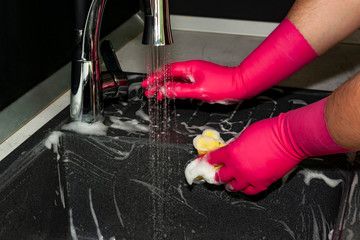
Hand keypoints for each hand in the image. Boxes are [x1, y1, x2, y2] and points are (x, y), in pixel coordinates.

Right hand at [142, 60, 244, 102]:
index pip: (167, 71)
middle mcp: (192, 69)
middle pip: (169, 74)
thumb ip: (180, 90)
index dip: (155, 77)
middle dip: (157, 83)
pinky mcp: (200, 79)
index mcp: (190, 68)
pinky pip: (183, 82)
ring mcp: (196, 74)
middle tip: (148, 91)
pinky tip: (171, 93)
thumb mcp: (199, 91)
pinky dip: (175, 88)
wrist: (240, 85)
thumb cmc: (224, 85)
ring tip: (157, 95)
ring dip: (165, 86)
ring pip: (176, 79)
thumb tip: (165, 90)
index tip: (147, 84)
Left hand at [186, 98, 348, 194]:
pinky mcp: (262, 183)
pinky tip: (245, 185)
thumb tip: (230, 150)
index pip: (212, 159)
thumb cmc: (270, 131)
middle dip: (216, 174)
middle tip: (215, 173)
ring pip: (233, 187)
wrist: (289, 138)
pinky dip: (246, 188)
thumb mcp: (244, 134)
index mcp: (231, 152)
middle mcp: (238, 167)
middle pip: (220, 176)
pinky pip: (250, 191)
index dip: (207, 160)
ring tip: (229, 181)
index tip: (204, 162)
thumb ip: (235, 145)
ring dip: (230, 183)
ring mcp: (250, 177)